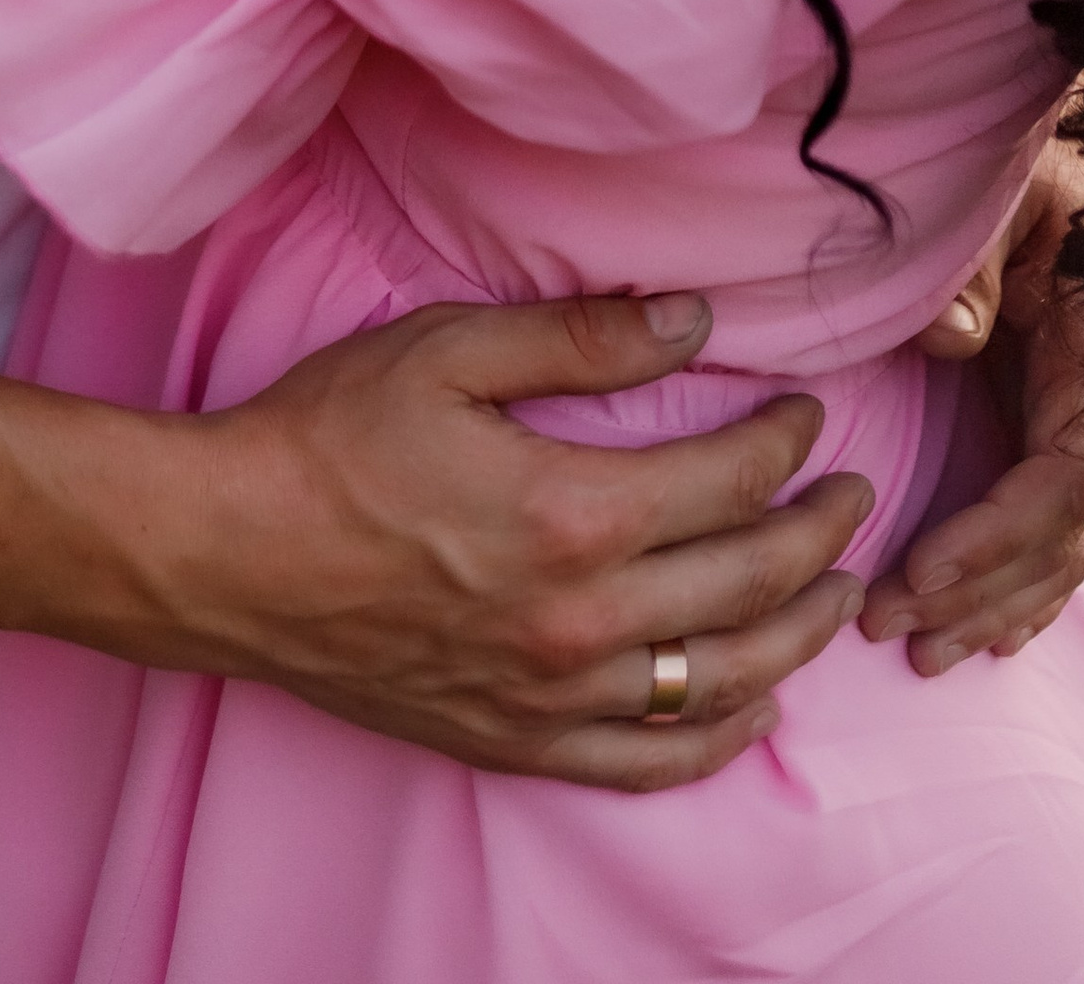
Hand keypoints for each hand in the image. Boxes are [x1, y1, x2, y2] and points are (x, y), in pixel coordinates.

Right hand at [160, 292, 870, 791]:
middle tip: (853, 494)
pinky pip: (650, 762)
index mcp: (571, 515)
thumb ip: (581, 338)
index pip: (728, 481)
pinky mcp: (517, 743)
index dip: (783, 443)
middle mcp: (580, 622)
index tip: (803, 414)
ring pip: (720, 682)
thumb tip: (693, 321)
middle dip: (821, 534)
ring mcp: (552, 697)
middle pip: (748, 584)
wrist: (229, 553)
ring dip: (798, 635)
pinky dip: (718, 737)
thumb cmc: (330, 438)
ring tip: (835, 593)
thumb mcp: (450, 350)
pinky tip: (751, 705)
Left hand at [859, 140, 1083, 673]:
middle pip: (1058, 534)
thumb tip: (954, 336)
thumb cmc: (1021, 167)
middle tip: (893, 628)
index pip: (1063, 479)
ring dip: (993, 607)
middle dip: (980, 592)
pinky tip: (988, 637)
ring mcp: (1075, 422)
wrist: (1050, 161)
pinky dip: (1021, 589)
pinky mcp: (1047, 426)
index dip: (997, 535)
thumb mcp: (1005, 195)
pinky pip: (1047, 528)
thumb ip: (978, 257)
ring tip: (921, 654)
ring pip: (1055, 547)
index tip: (922, 569)